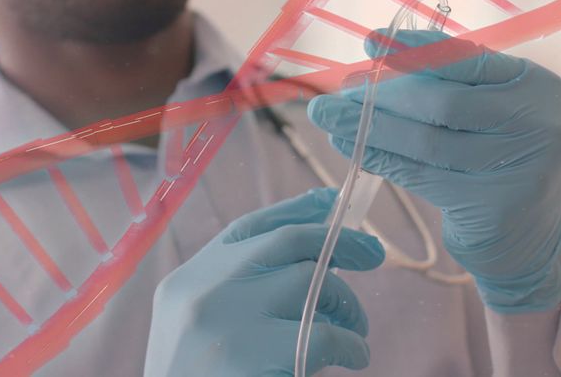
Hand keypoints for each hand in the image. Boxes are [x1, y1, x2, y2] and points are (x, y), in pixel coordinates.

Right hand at [144, 188, 385, 375]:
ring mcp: (226, 321)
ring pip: (311, 282)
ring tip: (357, 328)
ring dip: (347, 304)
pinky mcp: (251, 356)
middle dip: (338, 242)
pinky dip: (352, 344)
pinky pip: (325, 334)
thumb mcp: (197, 328)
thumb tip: (311, 259)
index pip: (248, 228)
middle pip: (286, 241)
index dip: (296, 210)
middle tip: (373, 254)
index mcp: (187, 281)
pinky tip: (355, 356)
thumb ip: (237, 291)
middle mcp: (203, 291)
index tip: (331, 202)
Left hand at [307, 29, 560, 313]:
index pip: (467, 59)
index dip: (415, 50)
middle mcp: (537, 122)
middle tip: (337, 93)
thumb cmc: (498, 161)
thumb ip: (449, 86)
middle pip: (443, 102)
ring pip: (427, 141)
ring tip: (330, 119)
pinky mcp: (493, 206)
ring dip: (371, 128)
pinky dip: (382, 159)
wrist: (530, 238)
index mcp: (535, 85)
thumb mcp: (490, 113)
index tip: (371, 42)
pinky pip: (421, 176)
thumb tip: (373, 65)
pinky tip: (353, 149)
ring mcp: (520, 167)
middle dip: (383, 96)